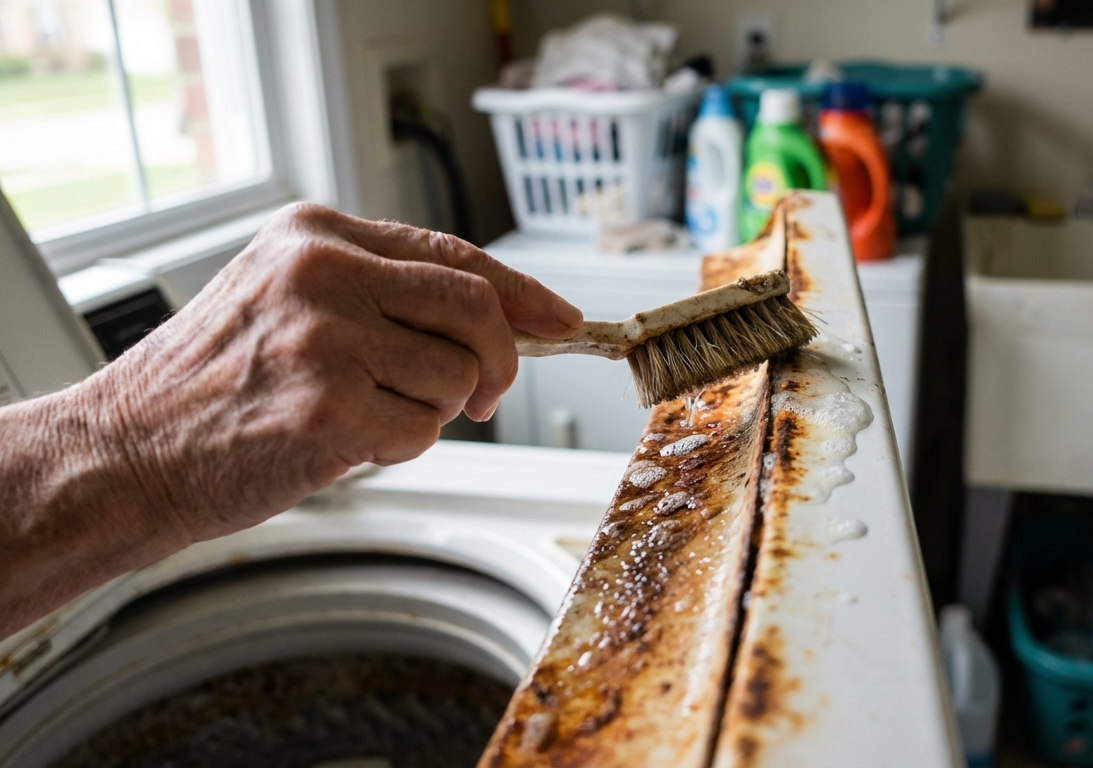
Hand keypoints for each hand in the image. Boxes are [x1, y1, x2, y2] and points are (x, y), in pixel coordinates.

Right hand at [84, 203, 582, 540]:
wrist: (128, 451)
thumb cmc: (212, 381)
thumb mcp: (287, 296)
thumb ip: (383, 291)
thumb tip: (507, 315)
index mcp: (317, 233)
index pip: (455, 254)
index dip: (522, 293)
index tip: (562, 320)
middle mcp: (323, 272)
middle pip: (477, 307)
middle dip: (499, 361)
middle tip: (481, 395)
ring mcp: (326, 338)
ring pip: (457, 376)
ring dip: (432, 411)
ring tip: (363, 414)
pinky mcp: (328, 407)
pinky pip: (423, 431)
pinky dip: (398, 447)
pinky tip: (340, 440)